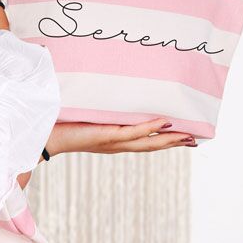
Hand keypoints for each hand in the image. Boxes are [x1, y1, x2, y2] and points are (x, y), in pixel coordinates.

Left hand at [47, 118, 197, 155]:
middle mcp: (117, 144)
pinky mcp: (106, 136)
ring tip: (190, 136)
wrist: (46, 136)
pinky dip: (150, 127)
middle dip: (175, 143)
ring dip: (170, 140)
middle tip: (197, 140)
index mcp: (115, 141)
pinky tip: (166, 123)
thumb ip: (104, 111)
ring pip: (148, 142)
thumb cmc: (64, 125)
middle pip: (152, 145)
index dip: (165, 140)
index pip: (145, 141)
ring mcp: (113, 142)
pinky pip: (133, 132)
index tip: (185, 137)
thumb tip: (111, 97)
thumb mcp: (91, 117)